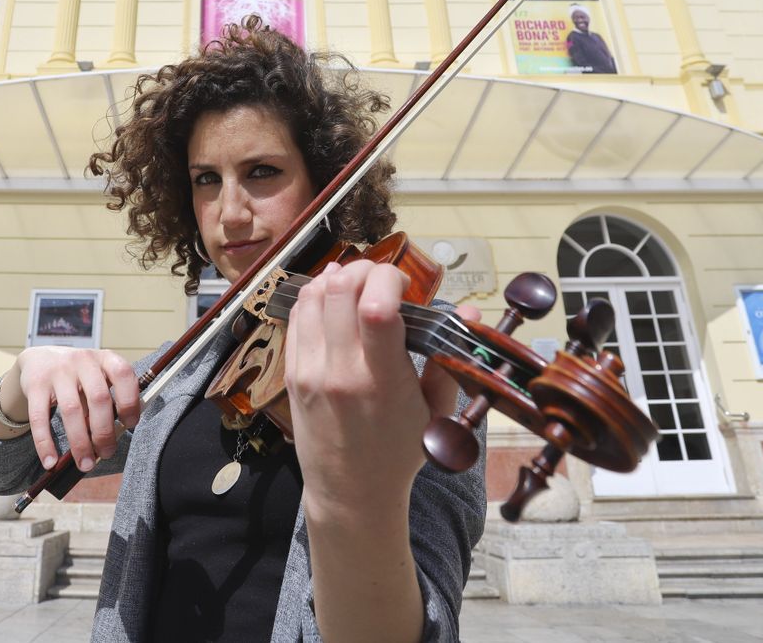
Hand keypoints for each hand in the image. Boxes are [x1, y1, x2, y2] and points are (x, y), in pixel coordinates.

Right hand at [12, 346, 140, 472]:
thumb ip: (109, 400)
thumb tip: (113, 438)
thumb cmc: (79, 375)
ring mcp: (58, 371)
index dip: (130, 401)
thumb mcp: (98, 377)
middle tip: (106, 454)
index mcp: (105, 359)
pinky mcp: (35, 384)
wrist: (40, 358)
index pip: (124, 375)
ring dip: (80, 443)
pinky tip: (51, 462)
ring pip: (72, 411)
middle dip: (104, 432)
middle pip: (99, 399)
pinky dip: (45, 443)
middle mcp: (83, 360)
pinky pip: (40, 417)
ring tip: (85, 464)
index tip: (129, 425)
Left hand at [285, 260, 482, 516]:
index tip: (405, 286)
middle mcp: (340, 372)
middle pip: (340, 291)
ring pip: (312, 296)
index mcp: (382, 381)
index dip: (389, 280)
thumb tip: (470, 311)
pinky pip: (296, 316)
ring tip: (358, 284)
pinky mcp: (292, 373)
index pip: (376, 309)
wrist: (350, 492)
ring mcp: (310, 371)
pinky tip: (332, 298)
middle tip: (382, 280)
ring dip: (337, 278)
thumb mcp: (437, 412)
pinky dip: (314, 296)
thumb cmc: (399, 452)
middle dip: (365, 270)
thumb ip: (449, 358)